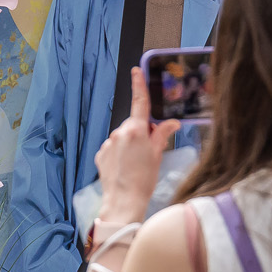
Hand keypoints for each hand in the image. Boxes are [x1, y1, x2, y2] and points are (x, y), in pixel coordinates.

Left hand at [93, 67, 179, 227]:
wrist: (123, 201)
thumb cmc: (144, 180)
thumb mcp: (158, 155)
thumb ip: (162, 135)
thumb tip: (170, 124)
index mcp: (136, 130)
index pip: (139, 102)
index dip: (138, 84)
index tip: (135, 70)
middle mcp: (120, 132)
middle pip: (135, 123)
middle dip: (143, 131)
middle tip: (150, 150)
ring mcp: (108, 143)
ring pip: (124, 136)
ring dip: (131, 143)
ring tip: (137, 163)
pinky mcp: (101, 153)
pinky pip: (114, 147)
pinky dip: (120, 153)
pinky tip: (125, 167)